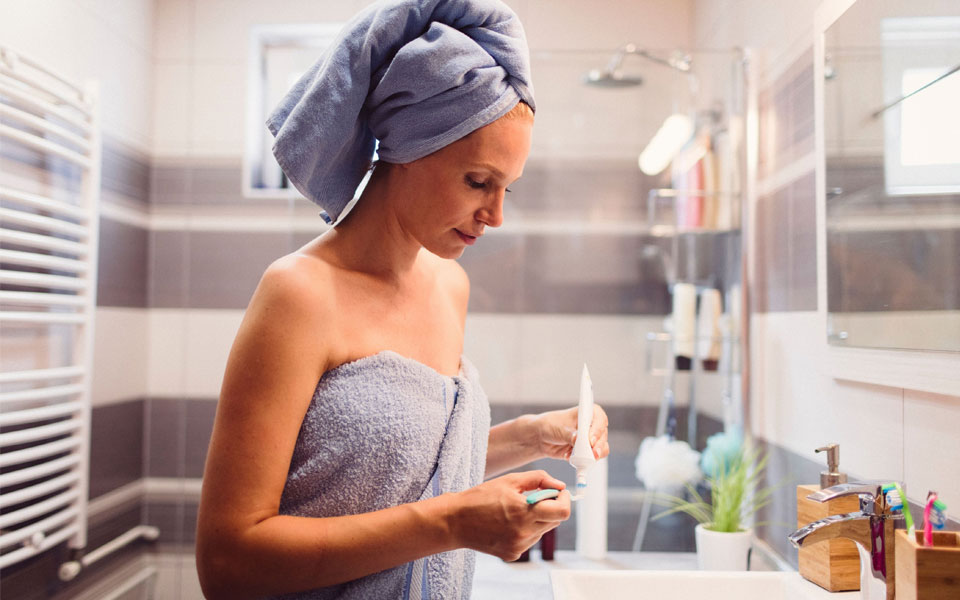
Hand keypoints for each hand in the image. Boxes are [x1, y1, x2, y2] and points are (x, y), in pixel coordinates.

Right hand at [450, 471, 570, 560]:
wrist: (456, 521)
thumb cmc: (481, 497)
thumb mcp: (509, 480)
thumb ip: (538, 479)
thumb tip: (559, 485)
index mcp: (523, 511)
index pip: (562, 512)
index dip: (564, 499)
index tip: (558, 492)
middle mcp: (523, 532)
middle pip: (555, 521)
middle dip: (550, 507)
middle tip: (535, 497)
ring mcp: (518, 546)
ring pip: (543, 530)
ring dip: (538, 519)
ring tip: (516, 510)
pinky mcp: (513, 554)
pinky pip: (530, 540)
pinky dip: (526, 530)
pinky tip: (508, 523)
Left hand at [532, 404, 609, 461]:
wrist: (543, 437)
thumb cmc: (551, 426)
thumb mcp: (559, 429)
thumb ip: (570, 435)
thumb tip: (578, 440)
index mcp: (588, 412)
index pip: (600, 419)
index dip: (597, 430)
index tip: (590, 440)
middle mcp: (593, 425)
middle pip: (603, 436)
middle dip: (597, 446)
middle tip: (591, 454)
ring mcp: (591, 439)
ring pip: (602, 448)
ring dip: (591, 455)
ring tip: (576, 456)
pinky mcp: (588, 450)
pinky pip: (592, 458)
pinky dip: (583, 460)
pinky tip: (569, 457)